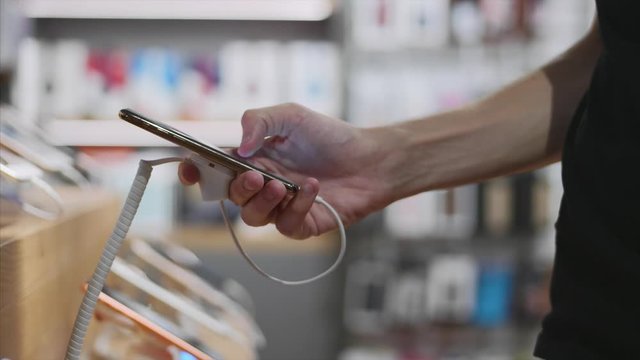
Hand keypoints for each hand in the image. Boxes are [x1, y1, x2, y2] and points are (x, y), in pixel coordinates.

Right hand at [179, 103, 388, 238]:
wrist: (369, 159)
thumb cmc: (329, 136)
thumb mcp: (290, 115)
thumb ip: (258, 121)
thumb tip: (237, 147)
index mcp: (252, 159)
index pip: (214, 169)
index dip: (196, 172)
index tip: (188, 171)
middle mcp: (262, 185)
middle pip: (231, 196)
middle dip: (237, 188)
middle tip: (255, 175)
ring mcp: (281, 207)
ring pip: (253, 217)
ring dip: (262, 202)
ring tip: (281, 185)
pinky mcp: (302, 224)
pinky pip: (286, 226)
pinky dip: (296, 207)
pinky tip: (312, 188)